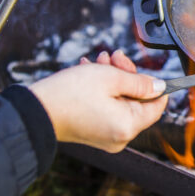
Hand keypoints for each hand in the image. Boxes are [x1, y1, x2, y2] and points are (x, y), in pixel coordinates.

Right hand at [28, 50, 167, 152]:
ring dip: (112, 79)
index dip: (155, 85)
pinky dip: (102, 91)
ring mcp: (106, 138)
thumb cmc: (70, 93)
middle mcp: (120, 137)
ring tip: (98, 61)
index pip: (157, 106)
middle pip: (137, 101)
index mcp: (129, 126)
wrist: (34, 110)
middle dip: (127, 76)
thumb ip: (140, 82)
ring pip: (120, 102)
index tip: (144, 68)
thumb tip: (160, 86)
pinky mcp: (93, 133)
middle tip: (115, 57)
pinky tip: (90, 72)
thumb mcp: (111, 78)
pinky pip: (107, 109)